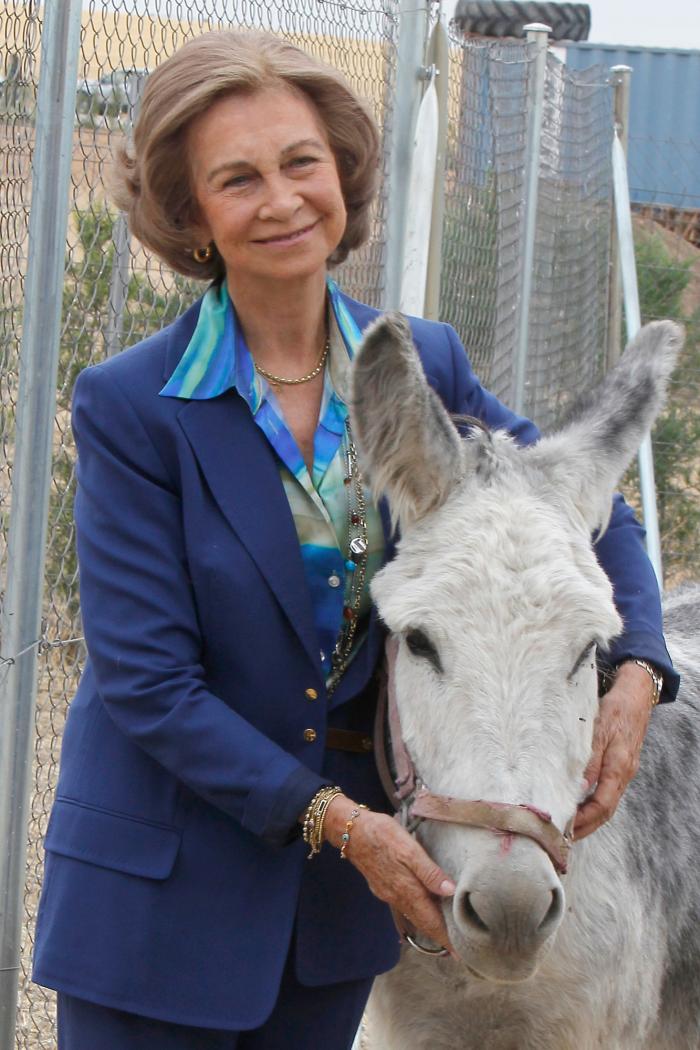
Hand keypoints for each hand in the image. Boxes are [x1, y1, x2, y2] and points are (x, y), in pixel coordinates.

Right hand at [324, 795, 455, 950]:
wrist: (350, 832)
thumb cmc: (382, 835)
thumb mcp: (409, 848)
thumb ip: (429, 871)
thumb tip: (450, 892)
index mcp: (407, 890)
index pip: (431, 922)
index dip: (446, 939)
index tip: (461, 956)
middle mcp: (398, 897)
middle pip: (423, 923)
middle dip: (440, 937)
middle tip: (459, 949)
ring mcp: (388, 894)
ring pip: (413, 916)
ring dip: (429, 926)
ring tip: (446, 932)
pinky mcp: (382, 887)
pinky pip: (404, 907)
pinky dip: (417, 914)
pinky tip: (422, 909)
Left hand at [574, 662, 654, 838]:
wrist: (634, 697)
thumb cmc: (614, 710)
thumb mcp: (598, 730)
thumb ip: (588, 759)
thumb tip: (578, 788)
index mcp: (618, 768)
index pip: (602, 805)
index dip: (584, 821)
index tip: (565, 830)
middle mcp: (623, 775)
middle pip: (605, 811)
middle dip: (584, 827)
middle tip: (562, 839)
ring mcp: (622, 773)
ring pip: (605, 803)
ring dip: (587, 818)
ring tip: (566, 828)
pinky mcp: (618, 767)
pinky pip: (605, 792)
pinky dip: (591, 804)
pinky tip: (576, 806)